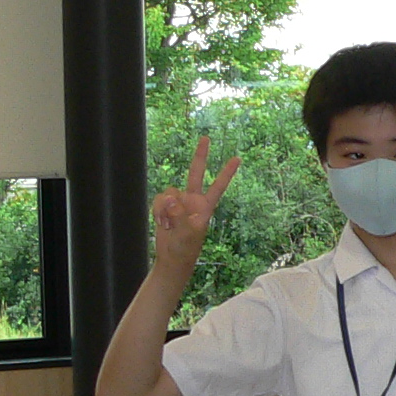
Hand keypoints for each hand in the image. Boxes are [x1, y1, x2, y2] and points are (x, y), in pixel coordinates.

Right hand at [150, 136, 239, 279]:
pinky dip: (158, 210)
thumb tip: (170, 198)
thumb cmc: (185, 248)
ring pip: (169, 192)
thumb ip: (179, 214)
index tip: (238, 158)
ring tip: (170, 225)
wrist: (171, 257)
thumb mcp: (187, 233)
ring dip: (165, 209)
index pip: (218, 186)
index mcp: (205, 206)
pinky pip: (159, 199)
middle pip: (196, 173)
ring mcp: (178, 202)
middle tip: (206, 138)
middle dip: (200, 156)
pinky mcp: (164, 206)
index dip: (226, 173)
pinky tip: (162, 222)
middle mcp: (193, 200)